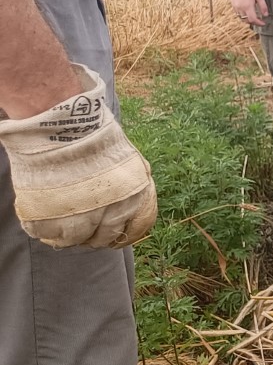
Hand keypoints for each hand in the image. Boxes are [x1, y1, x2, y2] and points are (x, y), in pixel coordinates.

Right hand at [0, 64, 156, 247]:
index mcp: (136, 195)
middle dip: (94, 235)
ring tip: (62, 220)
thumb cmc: (96, 138)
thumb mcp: (129, 162)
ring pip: (74, 240)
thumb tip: (130, 212)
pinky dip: (44, 228)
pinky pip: (46, 234)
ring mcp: (79, 214)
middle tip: (83, 226)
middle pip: (103, 239)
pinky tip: (46, 215)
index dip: (123, 234)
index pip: (136, 230)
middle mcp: (112, 209)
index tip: (112, 234)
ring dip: (68, 234)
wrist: (65, 124)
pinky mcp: (48, 214)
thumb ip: (131, 188)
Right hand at [230, 0, 267, 26]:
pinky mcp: (233, 4)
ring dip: (248, 20)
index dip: (259, 23)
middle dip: (254, 22)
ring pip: (241, 18)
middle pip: (247, 20)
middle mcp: (240, 7)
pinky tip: (247, 13)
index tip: (263, 23)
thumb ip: (263, 6)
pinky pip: (237, 14)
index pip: (253, 19)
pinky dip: (243, 16)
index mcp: (247, 6)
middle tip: (259, 21)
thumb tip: (266, 15)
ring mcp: (235, 6)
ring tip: (254, 17)